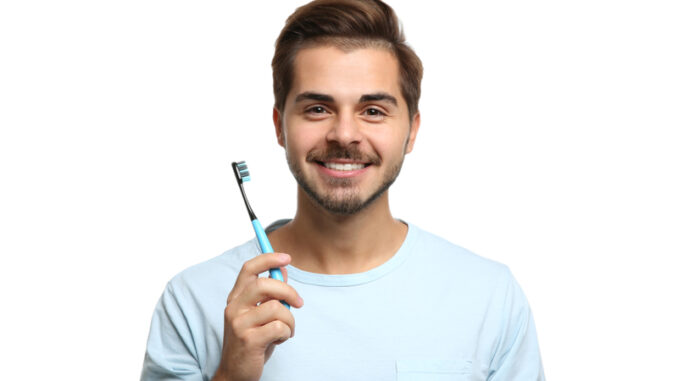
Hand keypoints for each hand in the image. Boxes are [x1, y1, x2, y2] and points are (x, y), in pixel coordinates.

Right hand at [212, 253, 302, 380]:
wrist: (235, 373)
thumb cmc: (252, 341)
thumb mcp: (259, 314)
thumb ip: (269, 293)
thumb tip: (283, 269)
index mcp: (236, 298)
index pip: (249, 269)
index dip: (268, 259)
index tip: (286, 257)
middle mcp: (234, 308)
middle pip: (264, 285)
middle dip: (288, 291)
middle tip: (300, 302)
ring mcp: (239, 324)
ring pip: (277, 308)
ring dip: (290, 320)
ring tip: (286, 330)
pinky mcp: (249, 340)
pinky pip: (279, 327)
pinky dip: (287, 333)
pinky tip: (280, 340)